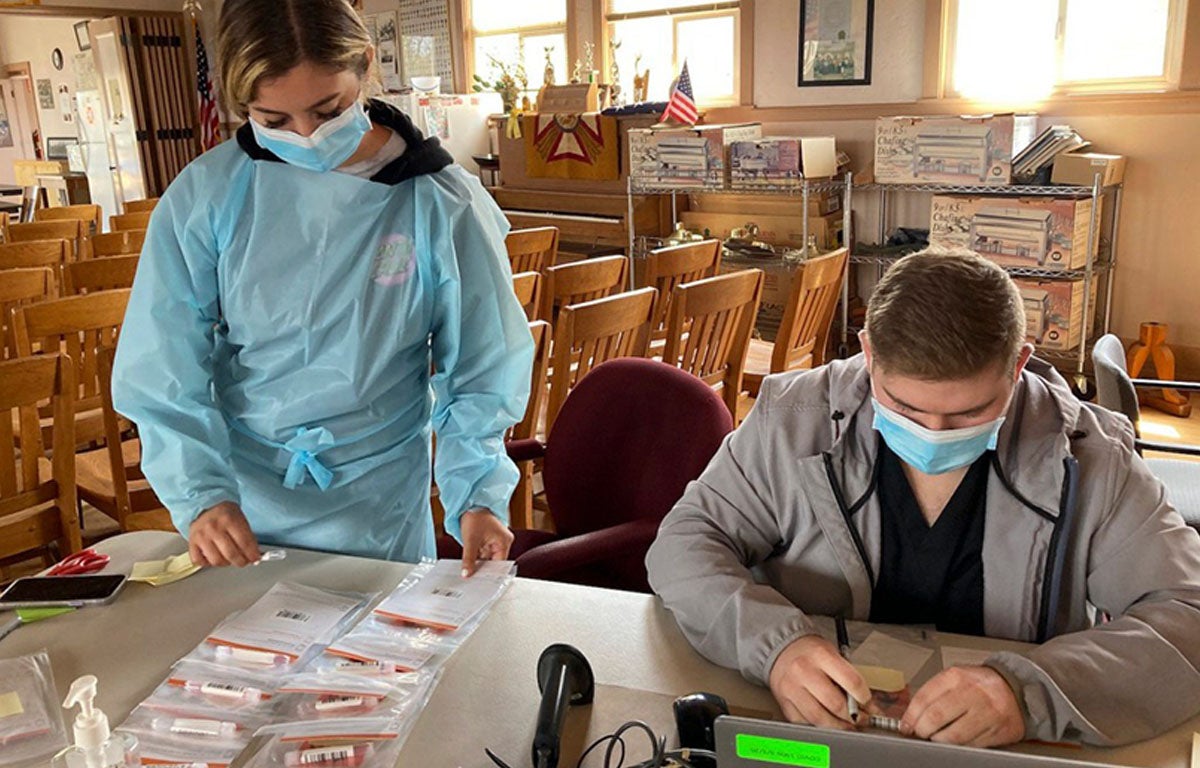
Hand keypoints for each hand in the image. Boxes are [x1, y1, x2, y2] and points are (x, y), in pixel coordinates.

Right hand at [189, 501, 260, 566]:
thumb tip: (254, 556)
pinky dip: (208, 563)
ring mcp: (201, 536)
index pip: (245, 543)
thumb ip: (248, 537)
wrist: (206, 505)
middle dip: (241, 562)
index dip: (252, 554)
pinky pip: (199, 561)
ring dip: (226, 563)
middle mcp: (214, 527)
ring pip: (216, 560)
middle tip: (244, 561)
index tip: (255, 559)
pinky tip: (214, 556)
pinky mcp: (192, 542)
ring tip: (230, 558)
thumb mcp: (241, 519)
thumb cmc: (226, 514)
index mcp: (229, 519)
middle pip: (231, 554)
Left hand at [459, 508, 513, 576]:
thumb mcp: (470, 540)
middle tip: (473, 578)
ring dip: (479, 563)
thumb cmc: (475, 516)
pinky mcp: (488, 540)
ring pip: (487, 558)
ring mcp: (495, 541)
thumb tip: (467, 573)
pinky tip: (470, 564)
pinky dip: (477, 558)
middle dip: (483, 568)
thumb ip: (468, 559)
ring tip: (470, 572)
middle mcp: (503, 541)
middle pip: (494, 562)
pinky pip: (483, 553)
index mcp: (504, 541)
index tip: (481, 581)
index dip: (490, 573)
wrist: (469, 503)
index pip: (499, 563)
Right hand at [769, 634, 871, 729]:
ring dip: (837, 725)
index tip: (867, 702)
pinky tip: (826, 721)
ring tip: (846, 724)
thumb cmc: (810, 652)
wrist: (782, 649)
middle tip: (860, 718)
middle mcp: (804, 670)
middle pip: (835, 704)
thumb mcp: (832, 653)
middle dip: (853, 716)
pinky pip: (804, 722)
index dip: (864, 697)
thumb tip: (866, 705)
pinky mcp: (783, 701)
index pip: (851, 681)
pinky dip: (818, 725)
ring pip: (819, 718)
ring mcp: (791, 688)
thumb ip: (848, 676)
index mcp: (821, 655)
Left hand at [901, 665, 1024, 745]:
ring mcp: (988, 712)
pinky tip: (956, 740)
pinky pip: (971, 745)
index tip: (906, 726)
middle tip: (920, 733)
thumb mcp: (955, 679)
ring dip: (939, 741)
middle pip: (936, 717)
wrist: (1015, 689)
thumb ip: (933, 694)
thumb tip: (910, 716)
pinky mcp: (999, 730)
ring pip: (953, 736)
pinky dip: (959, 746)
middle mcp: (973, 692)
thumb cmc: (979, 685)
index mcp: (957, 676)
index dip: (911, 716)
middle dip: (922, 730)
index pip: (924, 698)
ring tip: (937, 737)